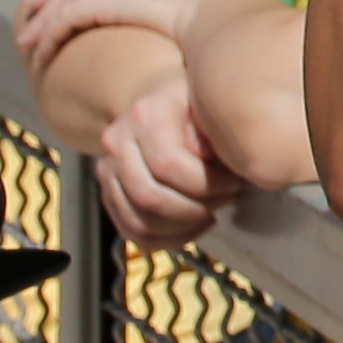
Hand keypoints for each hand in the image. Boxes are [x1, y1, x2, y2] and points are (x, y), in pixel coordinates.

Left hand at [16, 0, 220, 69]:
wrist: (226, 25)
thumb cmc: (227, 30)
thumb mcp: (210, 17)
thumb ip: (197, 19)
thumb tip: (204, 36)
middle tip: (33, 7)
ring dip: (43, 20)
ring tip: (27, 39)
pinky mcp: (111, 2)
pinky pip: (68, 16)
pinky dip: (50, 34)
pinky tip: (41, 51)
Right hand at [95, 79, 242, 250]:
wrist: (157, 102)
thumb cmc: (194, 106)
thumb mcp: (208, 105)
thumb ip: (208, 130)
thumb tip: (205, 157)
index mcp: (145, 115)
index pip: (167, 164)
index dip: (206, 182)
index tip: (235, 183)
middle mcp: (116, 142)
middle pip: (149, 196)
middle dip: (195, 207)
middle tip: (226, 200)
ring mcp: (106, 169)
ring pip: (138, 220)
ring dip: (181, 227)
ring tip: (211, 214)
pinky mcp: (107, 193)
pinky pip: (131, 230)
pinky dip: (166, 239)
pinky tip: (194, 227)